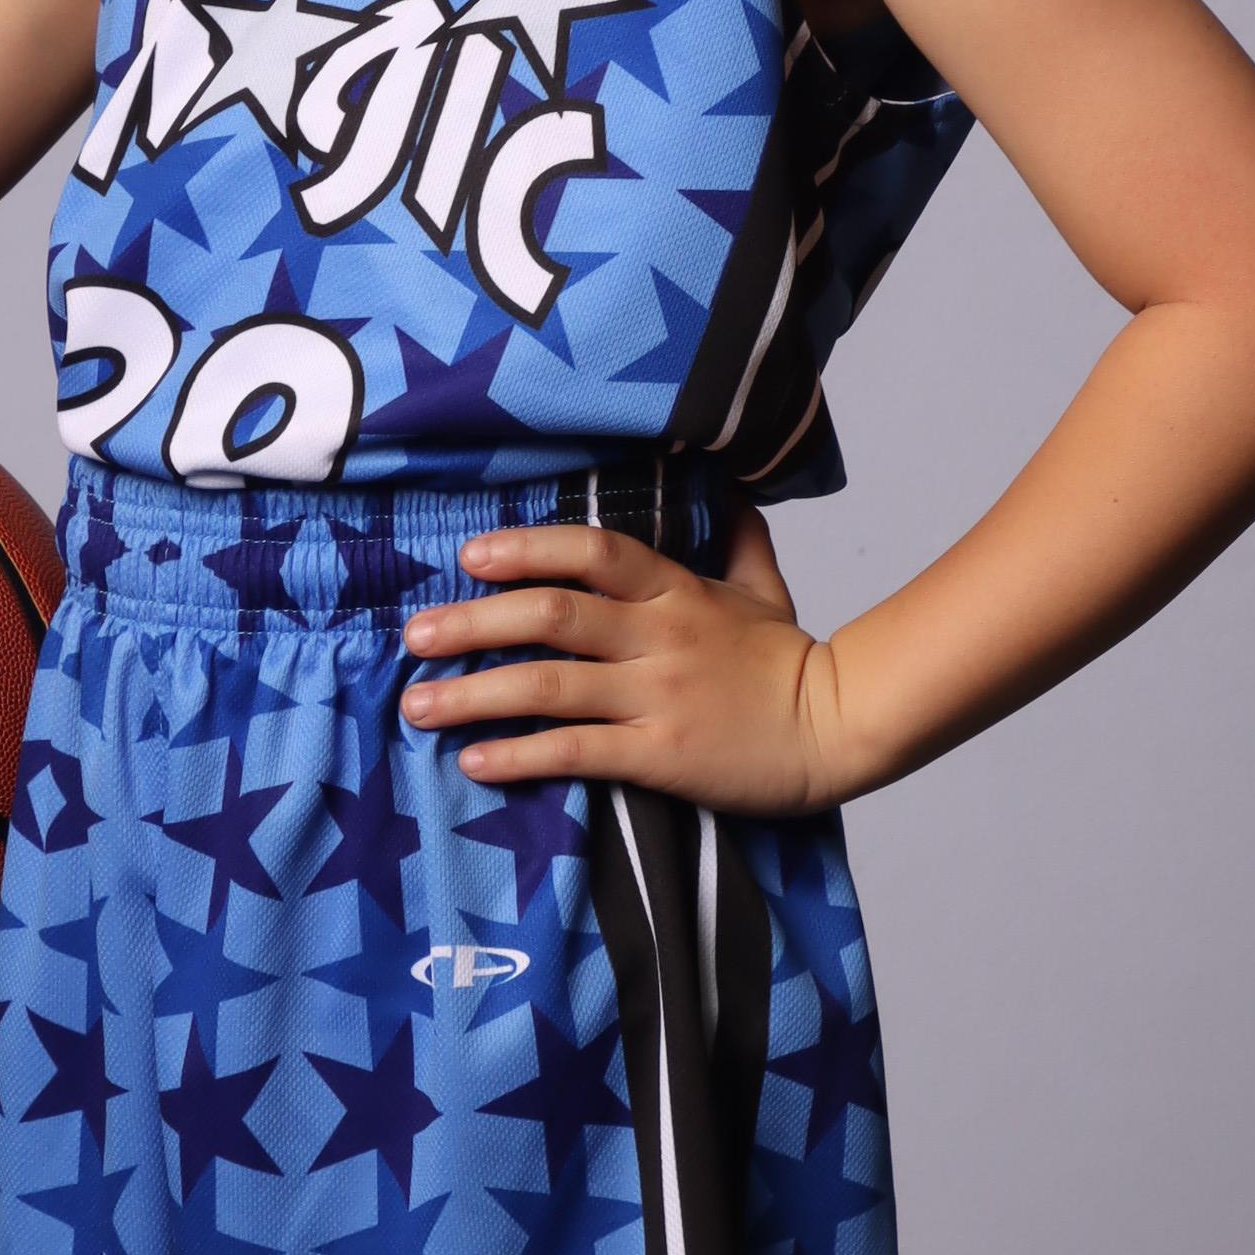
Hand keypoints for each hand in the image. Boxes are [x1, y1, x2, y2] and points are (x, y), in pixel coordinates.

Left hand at [400, 507, 863, 816]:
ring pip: (549, 687)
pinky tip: (475, 762)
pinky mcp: (660, 756)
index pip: (593, 552)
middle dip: (473, 623)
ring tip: (417, 706)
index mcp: (677, 590)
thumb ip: (737, 539)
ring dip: (474, 695)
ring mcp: (657, 697)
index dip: (528, 549)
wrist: (839, 730)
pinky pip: (576, 752)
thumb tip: (731, 492)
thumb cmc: (791, 663)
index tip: (470, 556)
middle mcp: (659, 637)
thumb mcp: (765, 588)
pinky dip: (519, 757)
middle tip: (414, 636)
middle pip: (552, 615)